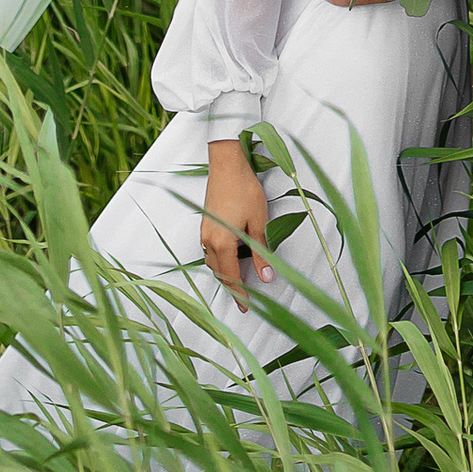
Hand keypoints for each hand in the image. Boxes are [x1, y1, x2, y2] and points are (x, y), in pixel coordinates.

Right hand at [201, 139, 274, 303]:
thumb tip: (268, 276)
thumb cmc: (244, 189)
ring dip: (223, 273)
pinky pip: (209, 250)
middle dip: (231, 287)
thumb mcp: (258, 222)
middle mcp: (209, 241)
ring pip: (212, 261)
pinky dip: (218, 259)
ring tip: (237, 281)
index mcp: (223, 243)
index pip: (232, 277)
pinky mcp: (205, 223)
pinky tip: (227, 256)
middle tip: (243, 300)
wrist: (227, 163)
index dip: (241, 294)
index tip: (247, 307)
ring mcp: (205, 231)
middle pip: (219, 273)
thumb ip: (261, 251)